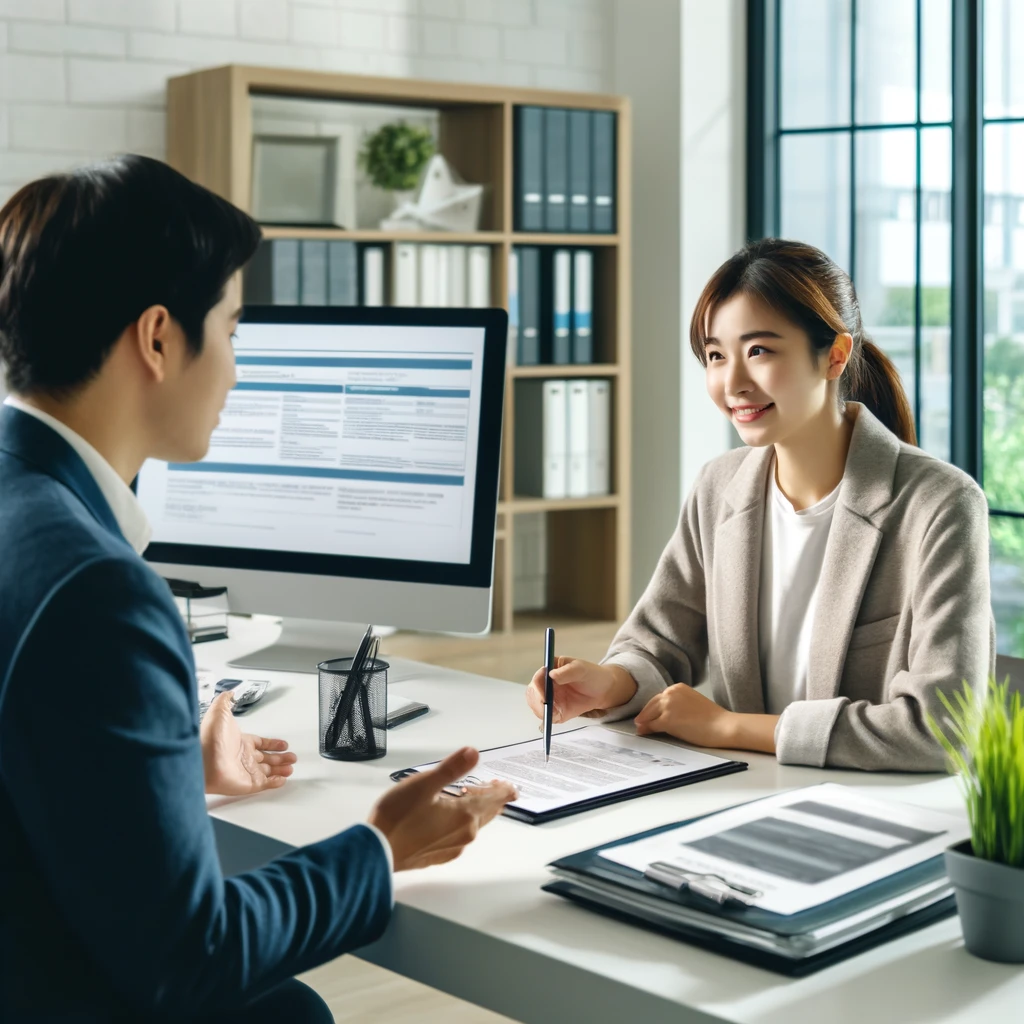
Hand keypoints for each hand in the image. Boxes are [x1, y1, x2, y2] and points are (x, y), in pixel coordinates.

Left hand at [201, 691, 296, 795]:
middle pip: (266, 759)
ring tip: (290, 767)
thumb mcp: (219, 711)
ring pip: (267, 772)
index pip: (260, 744)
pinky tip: (283, 779)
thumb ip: (226, 700)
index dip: (272, 744)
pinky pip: (264, 784)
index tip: (283, 744)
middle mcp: (243, 757)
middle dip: (279, 758)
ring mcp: (245, 772)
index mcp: (240, 742)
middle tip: (292, 757)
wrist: (202, 758)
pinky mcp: (246, 784)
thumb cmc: (209, 737)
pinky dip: (274, 783)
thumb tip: (230, 692)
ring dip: (280, 769)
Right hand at [368, 747, 516, 870]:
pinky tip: (448, 819)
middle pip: (486, 813)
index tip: (512, 787)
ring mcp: (452, 848)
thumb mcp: (424, 784)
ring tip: (467, 798)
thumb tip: (474, 753)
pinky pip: (459, 837)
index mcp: (464, 815)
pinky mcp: (439, 856)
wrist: (377, 852)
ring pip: (473, 825)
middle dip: (491, 799)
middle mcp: (464, 834)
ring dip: (475, 810)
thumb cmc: (398, 817)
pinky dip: (460, 824)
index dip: (504, 791)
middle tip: (492, 786)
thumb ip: (452, 769)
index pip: (494, 800)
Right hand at [526, 657, 636, 722]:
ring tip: (554, 712)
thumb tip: (552, 675)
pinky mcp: (558, 711)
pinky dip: (548, 719)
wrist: (604, 689)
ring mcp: (551, 699)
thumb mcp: (581, 669)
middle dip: (536, 701)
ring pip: (537, 707)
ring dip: (541, 711)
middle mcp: (547, 685)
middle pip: (532, 694)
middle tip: (546, 706)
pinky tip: (556, 717)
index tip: (544, 694)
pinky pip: (548, 717)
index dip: (537, 687)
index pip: (537, 679)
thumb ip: (567, 672)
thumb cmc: (592, 674)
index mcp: (550, 671)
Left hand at [634, 682, 736, 747]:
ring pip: (649, 715)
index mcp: (677, 687)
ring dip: (644, 723)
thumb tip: (663, 715)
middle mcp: (670, 693)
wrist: (722, 726)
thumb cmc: (712, 718)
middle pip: (651, 705)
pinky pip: (652, 726)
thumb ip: (677, 705)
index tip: (646, 714)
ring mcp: (668, 706)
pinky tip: (643, 733)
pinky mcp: (667, 720)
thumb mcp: (691, 703)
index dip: (652, 708)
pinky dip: (647, 730)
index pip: (659, 698)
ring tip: (640, 729)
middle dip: (645, 715)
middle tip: (639, 722)